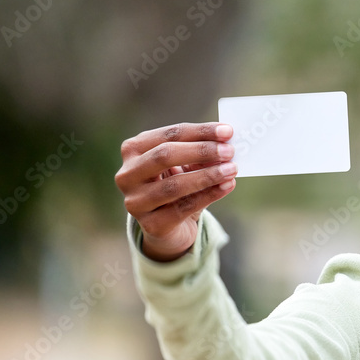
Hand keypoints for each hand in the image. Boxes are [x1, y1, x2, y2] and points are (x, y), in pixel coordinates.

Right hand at [115, 122, 236, 260]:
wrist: (168, 228)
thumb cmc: (177, 187)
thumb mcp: (187, 167)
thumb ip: (201, 155)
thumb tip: (226, 143)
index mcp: (134, 150)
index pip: (169, 135)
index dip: (200, 131)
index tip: (227, 131)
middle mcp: (128, 174)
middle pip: (164, 155)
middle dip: (201, 151)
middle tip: (229, 151)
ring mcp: (135, 201)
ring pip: (174, 185)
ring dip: (208, 175)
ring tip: (232, 169)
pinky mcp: (150, 224)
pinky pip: (183, 208)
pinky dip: (209, 195)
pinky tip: (227, 186)